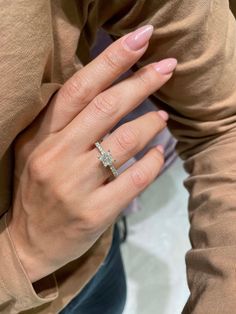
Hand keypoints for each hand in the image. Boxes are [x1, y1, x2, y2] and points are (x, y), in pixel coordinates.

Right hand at [8, 25, 176, 281]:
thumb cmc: (36, 191)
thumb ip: (63, 123)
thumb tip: (105, 92)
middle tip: (167, 67)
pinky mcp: (94, 213)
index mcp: (42, 137)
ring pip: (124, 142)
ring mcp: (75, 186)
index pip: (78, 89)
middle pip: (106, 108)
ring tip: (162, 116)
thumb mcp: (37, 150)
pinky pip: (133, 180)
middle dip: (141, 83)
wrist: (27, 242)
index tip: (140, 40)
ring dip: (151, 124)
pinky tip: (159, 153)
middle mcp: (56, 156)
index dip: (110, 60)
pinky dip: (153, 163)